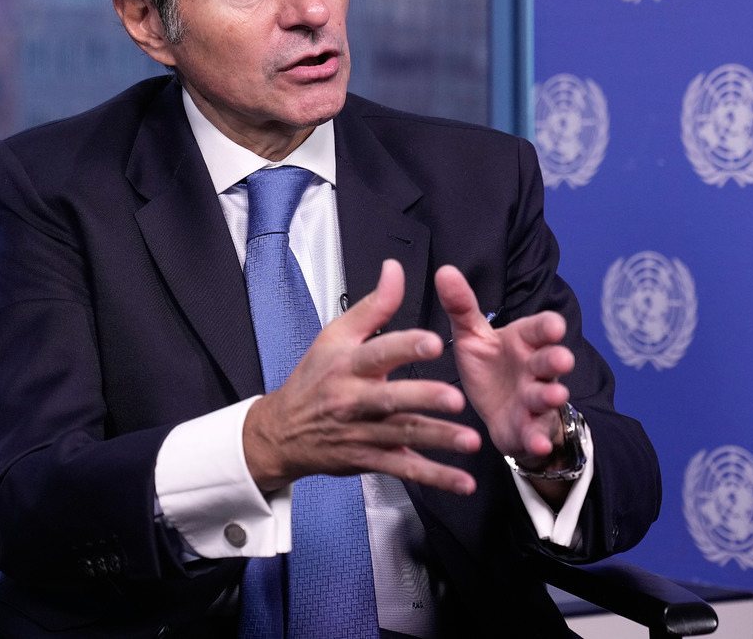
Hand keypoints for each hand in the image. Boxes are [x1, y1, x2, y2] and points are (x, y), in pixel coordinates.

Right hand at [243, 259, 481, 494]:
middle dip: (424, 398)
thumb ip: (374, 305)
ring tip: (469, 441)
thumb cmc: (313, 379)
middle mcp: (354, 400)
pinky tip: (462, 482)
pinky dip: (435, 478)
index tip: (432, 342)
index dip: (405, 346)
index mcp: (348, 365)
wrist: (282, 432)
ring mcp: (362, 433)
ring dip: (438, 440)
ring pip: (403, 436)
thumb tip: (395, 269)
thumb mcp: (335, 336)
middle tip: (455, 398)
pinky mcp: (369, 459)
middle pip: (391, 399)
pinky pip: (404, 469)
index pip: (378, 352)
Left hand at [434, 265, 573, 468]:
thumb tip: (444, 270)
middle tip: (562, 358)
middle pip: (549, 361)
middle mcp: (535, 369)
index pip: (539, 329)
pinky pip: (535, 434)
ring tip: (554, 395)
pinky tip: (538, 443)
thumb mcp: (473, 336)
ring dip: (551, 396)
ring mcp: (535, 400)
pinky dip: (538, 439)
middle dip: (556, 359)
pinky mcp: (528, 429)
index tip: (554, 325)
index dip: (548, 327)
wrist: (498, 411)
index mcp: (523, 341)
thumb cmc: (490, 365)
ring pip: (547, 396)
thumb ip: (462, 306)